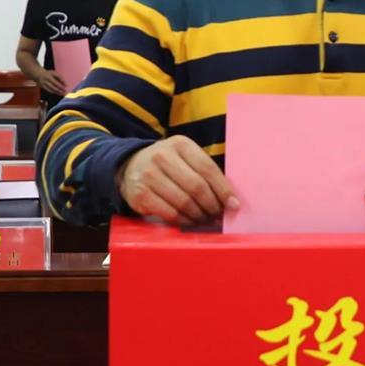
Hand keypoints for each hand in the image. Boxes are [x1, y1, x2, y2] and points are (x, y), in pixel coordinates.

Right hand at [40, 69, 66, 96]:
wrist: (38, 74)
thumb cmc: (48, 74)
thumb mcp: (53, 73)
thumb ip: (59, 77)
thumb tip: (64, 83)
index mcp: (50, 74)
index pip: (58, 77)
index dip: (62, 81)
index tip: (66, 85)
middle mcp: (47, 78)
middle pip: (54, 83)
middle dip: (60, 88)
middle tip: (65, 91)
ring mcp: (44, 82)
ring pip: (51, 88)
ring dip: (57, 91)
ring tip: (62, 93)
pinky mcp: (42, 86)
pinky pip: (49, 90)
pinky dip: (54, 92)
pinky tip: (58, 93)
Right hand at [117, 135, 239, 224]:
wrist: (131, 167)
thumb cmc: (168, 166)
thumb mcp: (185, 159)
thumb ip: (206, 174)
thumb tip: (231, 201)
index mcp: (180, 144)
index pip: (208, 169)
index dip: (223, 190)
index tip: (233, 205)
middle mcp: (162, 156)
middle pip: (197, 187)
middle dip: (212, 206)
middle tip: (219, 216)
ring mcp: (149, 175)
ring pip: (184, 202)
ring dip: (200, 216)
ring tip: (207, 220)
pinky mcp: (140, 194)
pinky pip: (169, 213)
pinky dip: (184, 221)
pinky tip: (191, 221)